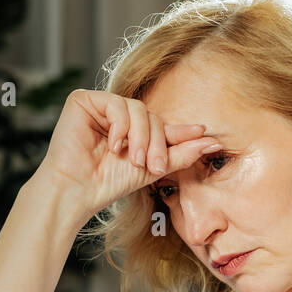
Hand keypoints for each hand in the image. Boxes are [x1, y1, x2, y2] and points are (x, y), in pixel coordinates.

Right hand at [34, 89, 221, 220]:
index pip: (161, 125)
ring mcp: (100, 106)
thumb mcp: (152, 168)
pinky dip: (120, 127)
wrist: (79, 191)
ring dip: (140, 137)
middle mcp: (116, 116)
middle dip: (156, 142)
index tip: (205, 134)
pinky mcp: (83, 100)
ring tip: (131, 159)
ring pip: (138, 108)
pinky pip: (116, 104)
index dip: (182, 131)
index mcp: (132, 130)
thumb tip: (212, 141)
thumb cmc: (109, 183)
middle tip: (152, 165)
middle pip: (152, 115)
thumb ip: (180, 153)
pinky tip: (113, 145)